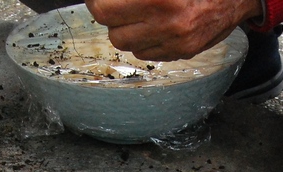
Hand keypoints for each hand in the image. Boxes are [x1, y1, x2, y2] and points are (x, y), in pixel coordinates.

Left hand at [85, 0, 261, 60]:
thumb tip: (109, 0)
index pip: (105, 9)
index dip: (97, 2)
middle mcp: (167, 23)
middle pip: (114, 34)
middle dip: (111, 19)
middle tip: (115, 6)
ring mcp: (176, 41)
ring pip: (130, 47)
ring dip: (127, 31)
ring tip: (137, 14)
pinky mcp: (185, 51)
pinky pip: (149, 54)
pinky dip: (146, 42)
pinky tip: (155, 25)